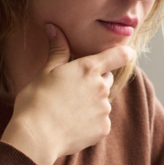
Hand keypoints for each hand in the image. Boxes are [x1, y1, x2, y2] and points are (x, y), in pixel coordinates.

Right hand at [1, 23, 133, 164]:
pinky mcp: (103, 129)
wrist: (36, 137)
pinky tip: (72, 125)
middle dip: (95, 82)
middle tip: (72, 91)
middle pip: (106, 80)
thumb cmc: (36, 101)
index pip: (118, 56)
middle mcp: (101, 87)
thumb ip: (57, 50)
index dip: (124, 53)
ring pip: (102, 102)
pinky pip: (100, 121)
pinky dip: (90, 122)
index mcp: (88, 69)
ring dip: (91, 104)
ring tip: (68, 111)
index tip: (127, 53)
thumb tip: (54, 27)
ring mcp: (104, 110)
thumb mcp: (45, 72)